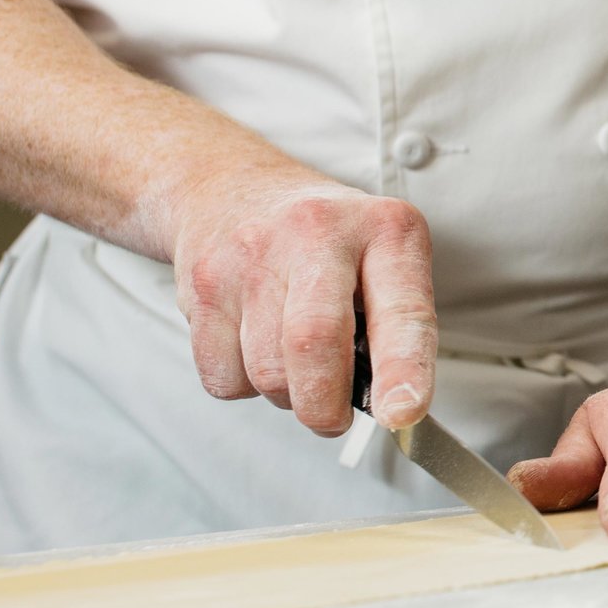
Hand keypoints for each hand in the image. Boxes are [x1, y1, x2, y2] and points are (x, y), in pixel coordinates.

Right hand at [167, 168, 437, 438]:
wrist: (228, 188)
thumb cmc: (324, 240)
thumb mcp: (381, 255)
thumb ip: (394, 325)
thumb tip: (389, 406)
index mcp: (384, 230)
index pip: (401, 310)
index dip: (404, 370)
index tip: (403, 414)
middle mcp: (316, 233)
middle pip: (314, 344)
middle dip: (324, 406)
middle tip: (332, 418)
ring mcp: (251, 256)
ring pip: (267, 373)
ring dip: (285, 394)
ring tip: (294, 361)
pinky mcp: (202, 284)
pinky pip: (223, 377)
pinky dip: (244, 385)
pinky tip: (253, 346)